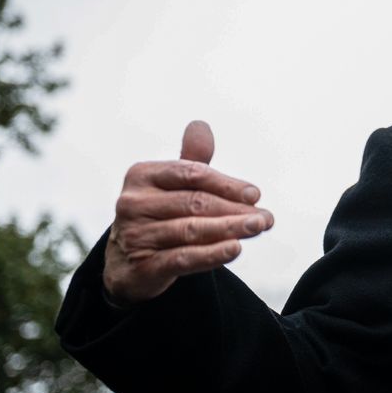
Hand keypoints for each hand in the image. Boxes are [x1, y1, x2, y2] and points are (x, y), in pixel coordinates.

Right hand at [102, 120, 274, 305]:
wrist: (127, 262)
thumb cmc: (158, 215)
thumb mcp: (172, 184)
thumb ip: (192, 160)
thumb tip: (200, 126)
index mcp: (143, 175)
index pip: (191, 175)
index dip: (226, 184)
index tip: (255, 194)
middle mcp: (134, 203)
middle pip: (195, 203)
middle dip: (235, 209)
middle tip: (264, 217)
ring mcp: (135, 235)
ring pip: (192, 230)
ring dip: (230, 229)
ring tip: (257, 228)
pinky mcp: (142, 266)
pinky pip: (183, 258)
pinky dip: (211, 254)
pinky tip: (234, 249)